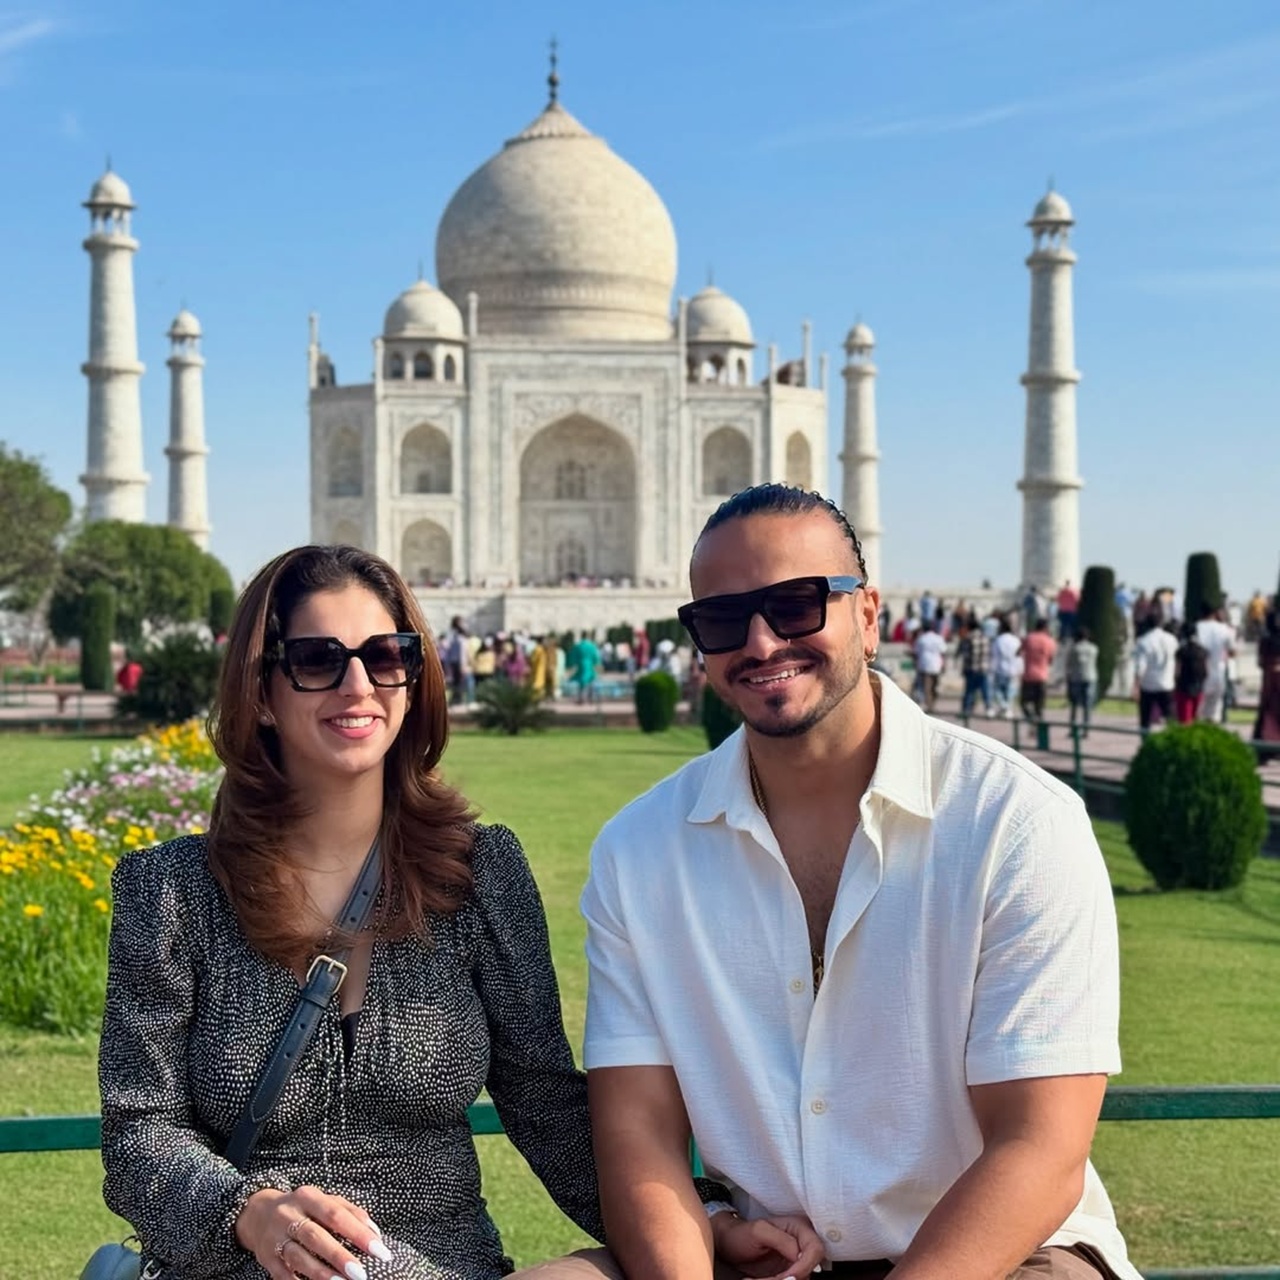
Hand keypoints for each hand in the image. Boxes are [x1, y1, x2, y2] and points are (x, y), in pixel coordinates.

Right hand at [236, 1185, 391, 1279]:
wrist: (257, 1213)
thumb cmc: (303, 1208)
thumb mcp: (325, 1201)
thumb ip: (351, 1213)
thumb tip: (375, 1233)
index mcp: (308, 1197)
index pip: (336, 1214)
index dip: (359, 1233)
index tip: (380, 1250)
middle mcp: (289, 1215)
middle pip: (316, 1236)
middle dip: (340, 1256)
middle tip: (361, 1273)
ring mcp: (275, 1237)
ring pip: (298, 1257)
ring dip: (320, 1273)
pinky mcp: (266, 1257)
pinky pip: (282, 1273)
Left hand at [711, 1211, 825, 1279]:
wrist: (729, 1244)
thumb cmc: (742, 1232)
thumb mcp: (759, 1231)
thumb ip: (782, 1240)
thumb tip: (800, 1255)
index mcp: (799, 1228)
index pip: (815, 1249)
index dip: (804, 1266)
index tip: (787, 1277)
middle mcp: (801, 1245)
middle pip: (808, 1270)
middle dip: (786, 1279)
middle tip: (764, 1279)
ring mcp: (794, 1262)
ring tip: (754, 1279)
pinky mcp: (786, 1274)